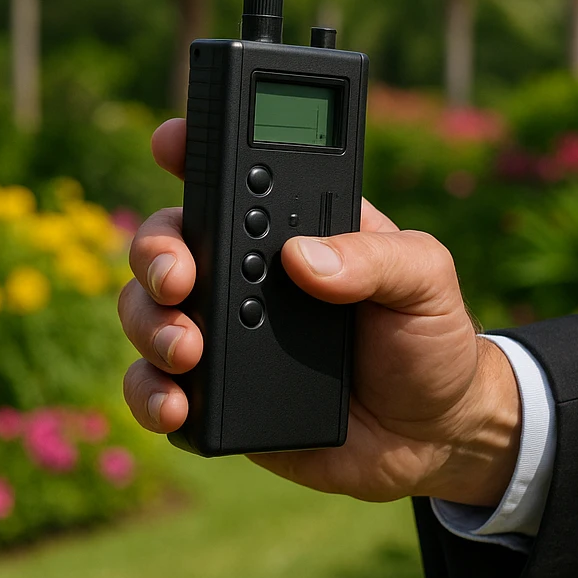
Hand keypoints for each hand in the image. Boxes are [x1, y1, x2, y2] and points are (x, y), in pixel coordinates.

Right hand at [118, 118, 520, 506]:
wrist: (432, 435)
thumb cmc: (430, 339)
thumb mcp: (425, 278)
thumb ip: (376, 260)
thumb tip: (303, 258)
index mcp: (290, 228)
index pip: (228, 174)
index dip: (189, 148)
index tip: (168, 142)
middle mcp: (242, 273)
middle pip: (166, 240)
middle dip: (155, 252)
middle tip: (180, 280)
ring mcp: (222, 333)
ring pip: (145, 310)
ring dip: (149, 324)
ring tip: (185, 351)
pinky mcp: (213, 395)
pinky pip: (155, 386)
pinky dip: (149, 392)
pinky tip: (175, 404)